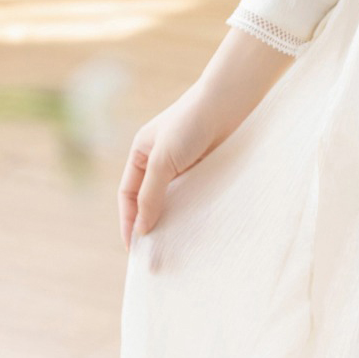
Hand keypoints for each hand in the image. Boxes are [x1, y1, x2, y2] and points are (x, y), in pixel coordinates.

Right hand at [117, 85, 220, 247]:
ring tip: (176, 249)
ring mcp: (184, 166)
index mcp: (141, 154)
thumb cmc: (191, 124)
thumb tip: (142, 228)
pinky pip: (195, 197)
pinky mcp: (207, 170)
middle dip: (150, 226)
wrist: (230, 102)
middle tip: (155, 255)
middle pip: (150, 201)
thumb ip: (151, 195)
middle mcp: (160, 161)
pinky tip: (197, 229)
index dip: (129, 221)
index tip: (135, 248)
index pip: (128, 196)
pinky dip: (193, 213)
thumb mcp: (163, 161)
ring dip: (173, 222)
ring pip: (174, 201)